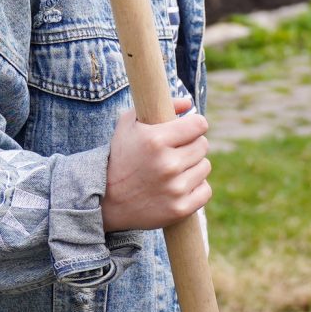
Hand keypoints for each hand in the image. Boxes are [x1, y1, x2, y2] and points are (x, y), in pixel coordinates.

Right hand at [103, 97, 210, 232]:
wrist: (105, 201)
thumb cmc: (119, 158)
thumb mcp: (128, 125)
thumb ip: (157, 107)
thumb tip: (188, 103)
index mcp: (156, 140)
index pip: (199, 124)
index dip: (194, 125)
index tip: (188, 129)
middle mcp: (168, 164)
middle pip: (203, 145)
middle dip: (191, 145)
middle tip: (176, 151)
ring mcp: (175, 188)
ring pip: (205, 167)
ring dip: (193, 167)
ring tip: (174, 170)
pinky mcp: (180, 209)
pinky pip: (205, 190)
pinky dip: (196, 188)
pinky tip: (180, 186)